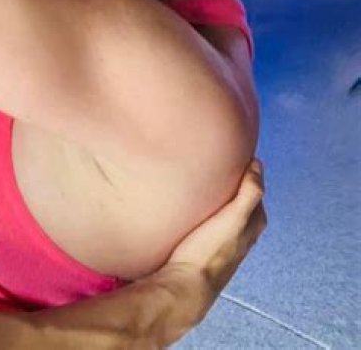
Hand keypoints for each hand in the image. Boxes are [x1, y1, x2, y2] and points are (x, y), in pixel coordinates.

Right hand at [157, 159, 266, 330]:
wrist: (186, 286)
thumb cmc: (209, 250)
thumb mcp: (235, 217)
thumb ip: (249, 193)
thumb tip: (257, 165)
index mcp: (252, 227)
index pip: (257, 195)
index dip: (251, 176)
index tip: (239, 158)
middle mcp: (242, 238)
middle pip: (244, 207)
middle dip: (237, 188)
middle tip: (222, 168)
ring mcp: (224, 246)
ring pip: (229, 218)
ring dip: (222, 203)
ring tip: (207, 186)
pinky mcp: (207, 251)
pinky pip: (214, 227)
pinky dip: (211, 215)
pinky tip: (197, 213)